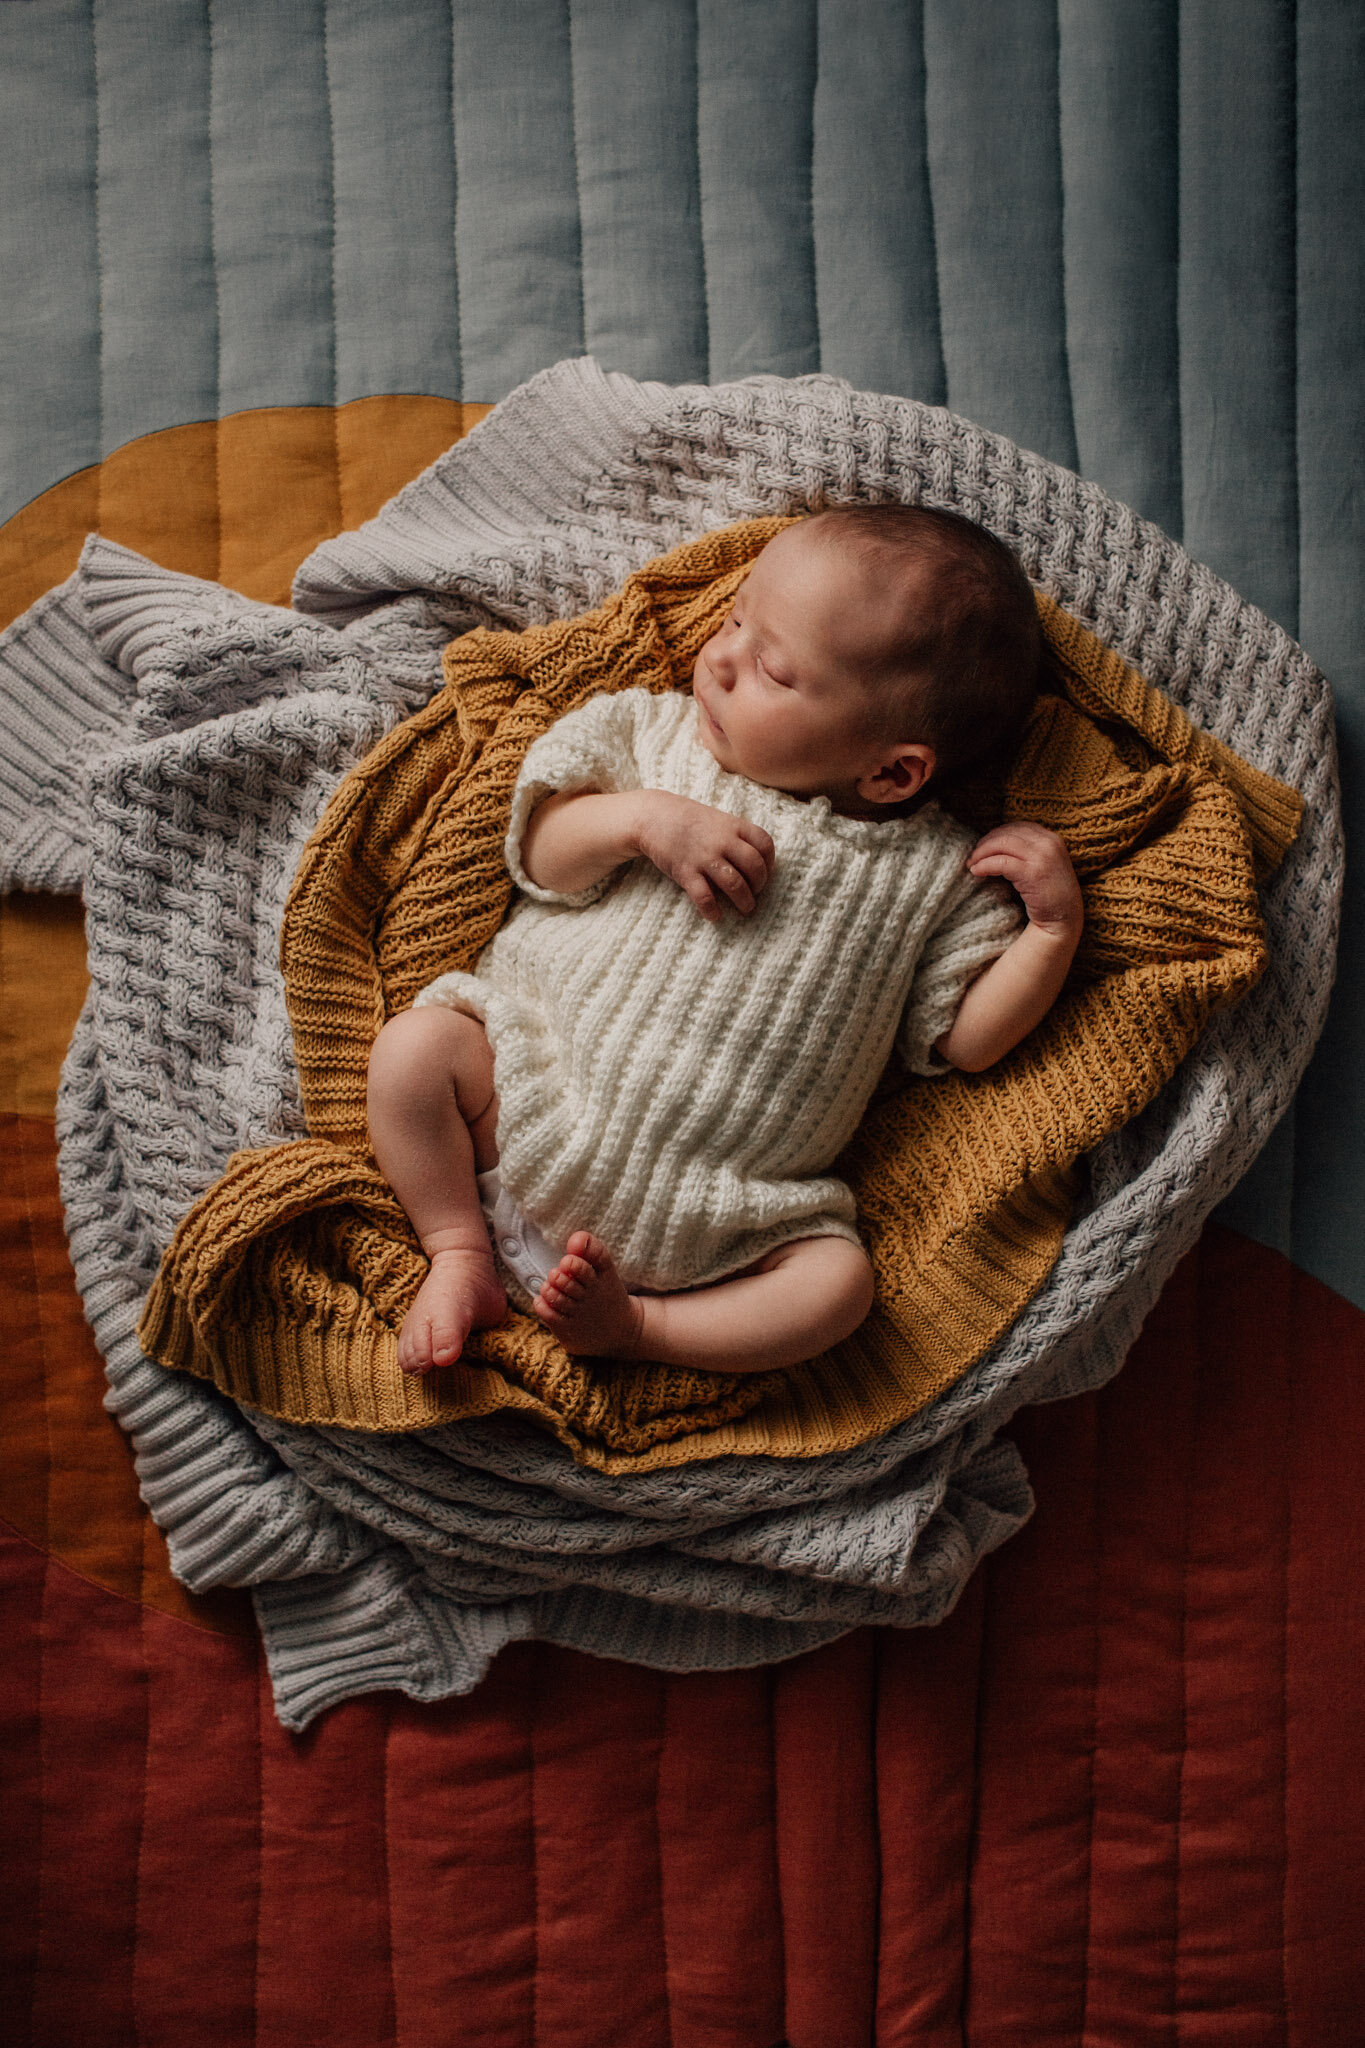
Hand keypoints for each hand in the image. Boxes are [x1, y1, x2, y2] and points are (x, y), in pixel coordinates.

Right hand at [633, 792, 775, 921]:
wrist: (654, 816)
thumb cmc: (690, 820)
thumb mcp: (718, 820)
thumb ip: (737, 836)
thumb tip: (756, 862)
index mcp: (734, 826)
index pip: (765, 844)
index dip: (770, 862)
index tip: (765, 873)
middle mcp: (723, 841)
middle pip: (755, 867)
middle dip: (760, 886)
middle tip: (755, 894)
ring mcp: (705, 857)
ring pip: (735, 884)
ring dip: (744, 902)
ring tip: (745, 910)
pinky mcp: (686, 871)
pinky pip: (704, 897)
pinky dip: (712, 910)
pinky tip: (715, 916)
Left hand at [965, 824, 1081, 939]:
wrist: (1064, 919)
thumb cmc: (1049, 894)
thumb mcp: (1042, 864)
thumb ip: (1028, 851)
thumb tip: (995, 842)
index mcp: (1051, 838)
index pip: (1017, 827)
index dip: (996, 834)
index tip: (982, 846)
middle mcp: (1049, 843)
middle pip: (1007, 833)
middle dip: (985, 843)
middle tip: (972, 856)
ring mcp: (1042, 857)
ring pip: (1002, 844)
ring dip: (981, 853)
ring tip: (971, 864)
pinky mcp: (1033, 873)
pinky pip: (1001, 862)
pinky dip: (985, 865)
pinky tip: (976, 872)